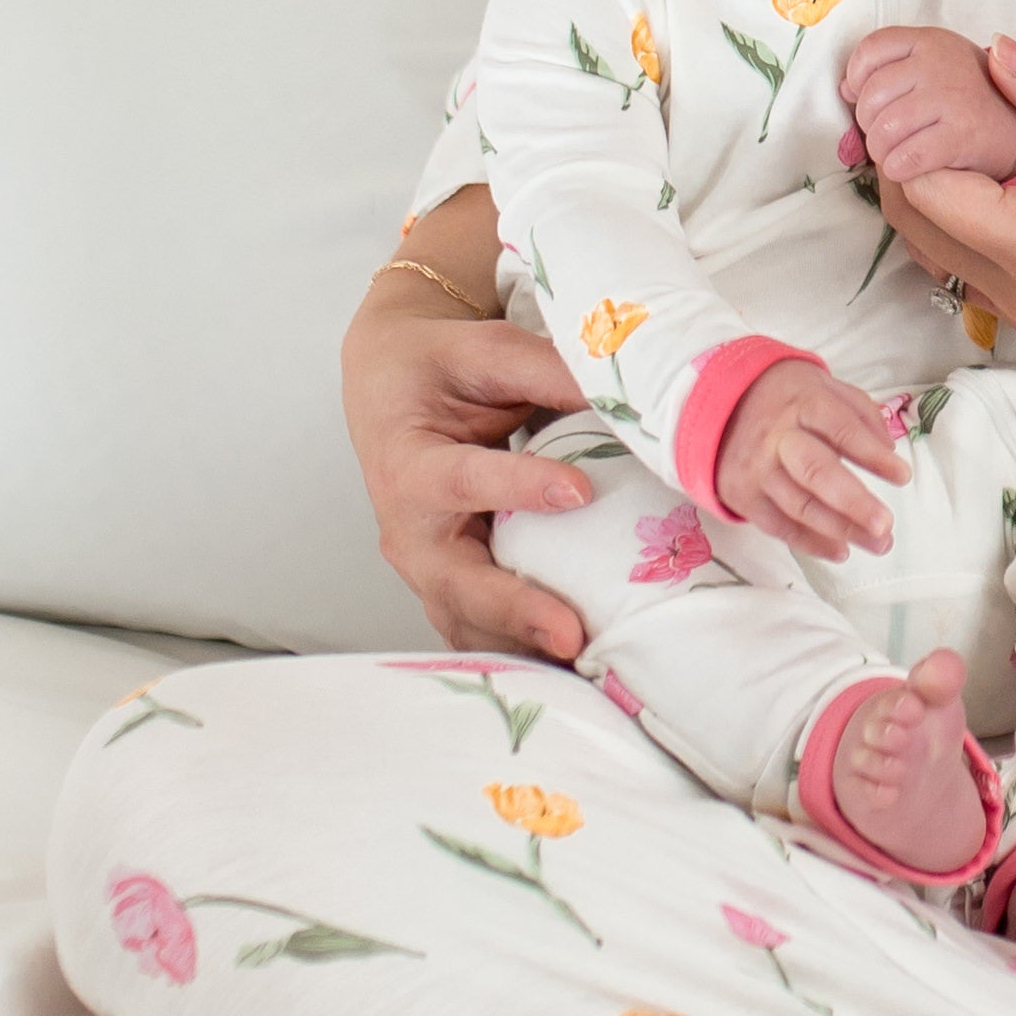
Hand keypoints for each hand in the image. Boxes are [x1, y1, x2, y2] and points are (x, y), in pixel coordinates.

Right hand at [343, 265, 599, 660]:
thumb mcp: (487, 350)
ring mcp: (427, 566)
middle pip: (455, 580)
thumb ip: (548, 371)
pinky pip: (481, 630)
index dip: (518, 486)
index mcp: (410, 462)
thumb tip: (623, 396)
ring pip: (467, 620)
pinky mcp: (450, 586)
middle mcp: (410, 527)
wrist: (392, 387)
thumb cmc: (441, 367)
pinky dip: (520, 652)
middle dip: (514, 610)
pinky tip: (576, 665)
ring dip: (522, 646)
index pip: (463, 478)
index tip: (579, 492)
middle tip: (571, 634)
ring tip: (586, 663)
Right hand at [713, 358, 912, 558]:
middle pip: (816, 473)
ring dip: (841, 530)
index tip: (903, 476)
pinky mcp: (742, 496)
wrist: (723, 405)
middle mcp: (777, 438)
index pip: (842, 430)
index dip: (872, 455)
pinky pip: (778, 526)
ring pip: (800, 506)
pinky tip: (841, 550)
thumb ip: (861, 414)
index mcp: (804, 404)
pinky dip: (810, 543)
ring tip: (878, 544)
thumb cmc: (790, 399)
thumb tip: (888, 451)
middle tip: (885, 525)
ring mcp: (756, 470)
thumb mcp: (827, 388)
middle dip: (853, 502)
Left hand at [840, 24, 1015, 187]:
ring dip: (881, 152)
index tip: (868, 99)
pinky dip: (898, 169)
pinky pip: (905, 157)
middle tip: (887, 135)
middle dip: (870, 124)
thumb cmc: (967, 101)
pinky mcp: (961, 134)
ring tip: (896, 154)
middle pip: (871, 96)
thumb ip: (889, 72)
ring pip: (883, 130)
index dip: (857, 79)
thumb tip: (844, 89)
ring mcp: (951, 97)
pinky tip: (908, 169)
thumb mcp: (931, 70)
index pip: (870, 50)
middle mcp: (940, 62)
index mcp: (930, 40)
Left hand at [880, 37, 1015, 350]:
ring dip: (932, 192)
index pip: (932, 193)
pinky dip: (961, 222)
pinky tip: (991, 175)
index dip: (914, 137)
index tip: (930, 87)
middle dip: (911, 160)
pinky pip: (971, 270)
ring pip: (937, 253)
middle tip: (933, 98)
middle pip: (920, 227)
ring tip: (959, 131)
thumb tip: (993, 54)